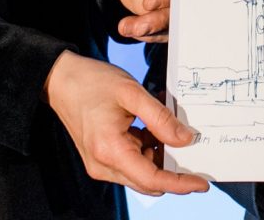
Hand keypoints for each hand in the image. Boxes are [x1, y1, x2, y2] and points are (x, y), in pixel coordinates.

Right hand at [43, 50, 209, 196]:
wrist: (60, 80)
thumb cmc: (93, 82)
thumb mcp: (132, 93)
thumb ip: (160, 118)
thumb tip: (186, 139)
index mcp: (110, 151)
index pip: (152, 180)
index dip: (180, 183)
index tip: (202, 183)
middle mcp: (103, 166)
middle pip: (147, 181)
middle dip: (173, 170)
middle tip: (195, 150)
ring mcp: (100, 164)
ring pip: (140, 171)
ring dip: (159, 155)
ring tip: (170, 126)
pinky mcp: (100, 157)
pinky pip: (130, 161)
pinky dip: (147, 148)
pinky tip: (154, 126)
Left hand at [113, 0, 177, 41]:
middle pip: (185, 4)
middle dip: (167, 9)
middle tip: (147, 4)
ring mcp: (178, 7)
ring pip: (172, 22)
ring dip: (153, 26)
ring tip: (129, 27)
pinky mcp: (166, 22)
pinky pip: (160, 33)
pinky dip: (145, 33)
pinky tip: (128, 28)